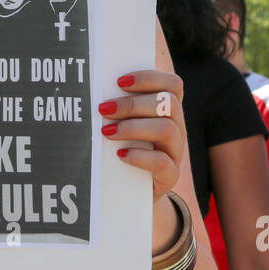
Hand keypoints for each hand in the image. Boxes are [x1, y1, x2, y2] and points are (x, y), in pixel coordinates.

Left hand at [98, 70, 185, 201]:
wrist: (131, 191)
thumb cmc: (123, 148)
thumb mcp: (123, 124)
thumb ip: (118, 106)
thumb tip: (91, 88)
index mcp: (168, 110)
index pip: (173, 84)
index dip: (149, 78)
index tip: (119, 82)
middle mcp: (177, 128)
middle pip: (168, 103)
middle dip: (132, 103)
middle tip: (104, 109)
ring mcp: (176, 152)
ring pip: (167, 129)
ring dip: (133, 127)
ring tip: (107, 131)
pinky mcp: (170, 176)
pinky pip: (163, 162)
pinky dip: (140, 156)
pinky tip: (120, 155)